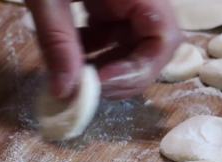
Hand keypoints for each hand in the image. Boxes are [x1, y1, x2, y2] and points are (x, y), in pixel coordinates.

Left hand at [26, 0, 182, 98]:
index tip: (99, 83)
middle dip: (121, 75)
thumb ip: (57, 42)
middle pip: (152, 47)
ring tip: (73, 71)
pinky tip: (70, 51)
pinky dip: (94, 50)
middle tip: (86, 89)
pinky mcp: (108, 0)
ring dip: (105, 65)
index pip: (164, 37)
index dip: (138, 69)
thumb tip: (66, 92)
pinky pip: (113, 33)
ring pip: (132, 44)